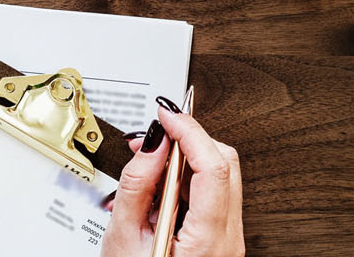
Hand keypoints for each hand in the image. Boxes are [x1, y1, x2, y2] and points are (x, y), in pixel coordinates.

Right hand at [101, 105, 244, 256]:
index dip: (190, 131)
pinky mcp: (223, 239)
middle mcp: (229, 239)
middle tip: (156, 135)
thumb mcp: (124, 239)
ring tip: (150, 168)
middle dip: (191, 141)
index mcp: (208, 240)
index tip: (168, 113)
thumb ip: (137, 186)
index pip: (213, 166)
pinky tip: (162, 189)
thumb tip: (150, 143)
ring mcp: (230, 240)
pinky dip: (190, 183)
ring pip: (222, 178)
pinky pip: (215, 197)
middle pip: (226, 165)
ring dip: (188, 162)